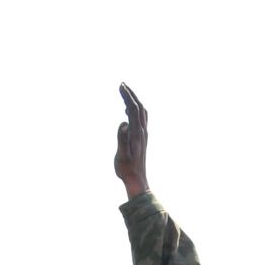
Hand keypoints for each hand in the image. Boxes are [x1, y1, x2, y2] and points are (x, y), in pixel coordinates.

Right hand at [114, 83, 149, 199]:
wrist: (137, 179)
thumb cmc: (126, 169)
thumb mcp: (121, 155)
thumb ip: (122, 138)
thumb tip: (123, 123)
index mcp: (137, 133)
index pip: (134, 109)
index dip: (128, 96)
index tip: (121, 86)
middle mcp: (142, 131)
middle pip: (140, 107)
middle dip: (131, 94)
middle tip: (122, 85)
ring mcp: (143, 134)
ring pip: (142, 112)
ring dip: (135, 100)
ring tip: (125, 94)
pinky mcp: (142, 138)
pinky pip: (141, 118)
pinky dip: (136, 109)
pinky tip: (128, 111)